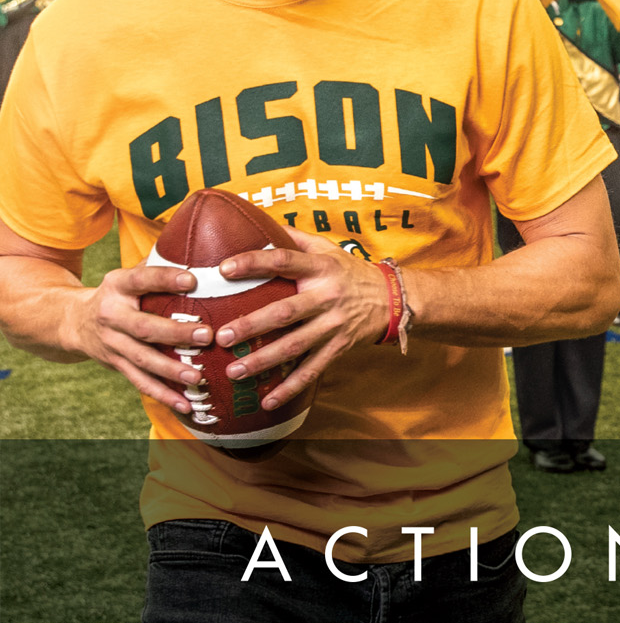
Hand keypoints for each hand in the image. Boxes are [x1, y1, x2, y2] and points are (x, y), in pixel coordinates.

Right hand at [66, 261, 217, 418]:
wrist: (73, 320)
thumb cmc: (119, 294)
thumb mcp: (129, 274)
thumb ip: (158, 264)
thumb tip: (201, 247)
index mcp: (117, 286)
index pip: (141, 279)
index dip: (165, 279)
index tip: (192, 279)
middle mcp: (111, 315)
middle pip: (144, 327)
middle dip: (175, 333)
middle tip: (207, 335)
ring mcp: (112, 343)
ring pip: (142, 359)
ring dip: (171, 370)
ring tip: (197, 376)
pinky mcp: (116, 364)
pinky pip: (140, 382)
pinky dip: (163, 395)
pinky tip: (185, 403)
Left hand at [210, 230, 392, 410]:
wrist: (394, 298)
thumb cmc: (350, 271)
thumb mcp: (328, 248)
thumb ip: (294, 238)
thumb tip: (256, 222)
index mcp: (320, 268)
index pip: (283, 260)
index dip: (254, 263)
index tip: (224, 269)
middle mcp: (326, 296)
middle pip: (285, 312)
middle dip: (251, 325)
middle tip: (221, 336)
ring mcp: (334, 325)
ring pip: (295, 346)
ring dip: (263, 360)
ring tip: (234, 371)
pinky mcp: (340, 347)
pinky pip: (313, 370)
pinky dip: (291, 387)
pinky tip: (268, 400)